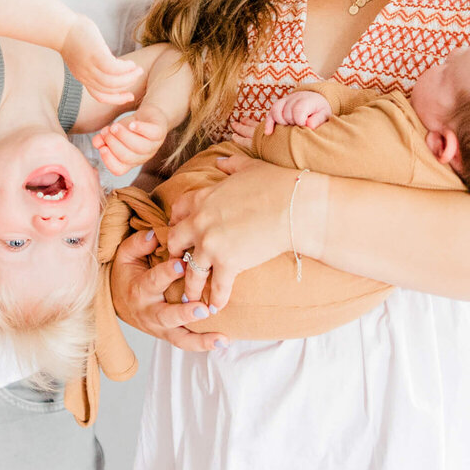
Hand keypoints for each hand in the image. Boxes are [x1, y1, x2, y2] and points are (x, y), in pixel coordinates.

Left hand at [61, 15, 141, 104]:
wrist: (59, 27)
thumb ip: (96, 61)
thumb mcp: (83, 55)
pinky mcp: (95, 55)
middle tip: (138, 75)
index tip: (130, 96)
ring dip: (129, 78)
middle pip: (109, 90)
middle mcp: (86, 75)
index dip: (116, 99)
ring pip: (113, 82)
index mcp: (83, 76)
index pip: (100, 96)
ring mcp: (90, 66)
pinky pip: (114, 69)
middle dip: (127, 85)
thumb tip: (111, 59)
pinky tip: (131, 63)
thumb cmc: (72, 36)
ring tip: (138, 69)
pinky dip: (125, 69)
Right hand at [91, 108, 166, 175]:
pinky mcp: (160, 132)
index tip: (102, 148)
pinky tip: (132, 124)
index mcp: (130, 161)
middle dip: (113, 144)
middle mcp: (142, 156)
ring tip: (114, 126)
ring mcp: (153, 145)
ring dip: (124, 136)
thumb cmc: (130, 128)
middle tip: (105, 131)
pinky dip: (142, 129)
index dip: (109, 161)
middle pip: (128, 157)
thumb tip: (96, 142)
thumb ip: (103, 139)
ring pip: (140, 147)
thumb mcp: (114, 134)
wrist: (149, 116)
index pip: (119, 169)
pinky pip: (153, 134)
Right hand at [109, 229, 227, 352]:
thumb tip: (156, 236)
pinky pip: (186, 343)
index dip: (167, 272)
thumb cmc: (127, 274)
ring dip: (200, 339)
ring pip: (179, 337)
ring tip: (221, 338)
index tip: (182, 264)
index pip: (154, 280)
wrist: (118, 302)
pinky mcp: (169, 335)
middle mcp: (149, 311)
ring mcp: (160, 327)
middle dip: (185, 314)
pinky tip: (223, 342)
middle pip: (167, 316)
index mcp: (139, 289)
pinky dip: (204, 345)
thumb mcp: (126, 255)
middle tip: (203, 309)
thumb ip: (139, 243)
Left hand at [167, 155, 306, 306]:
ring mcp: (211, 244)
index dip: (177, 222)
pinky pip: (217, 287)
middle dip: (175, 253)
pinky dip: (217, 299)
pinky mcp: (228, 263)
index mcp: (203, 197)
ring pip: (190, 270)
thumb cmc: (276, 184)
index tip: (180, 231)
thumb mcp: (247, 168)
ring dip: (190, 285)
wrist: (295, 206)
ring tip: (190, 296)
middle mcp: (200, 221)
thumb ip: (229, 166)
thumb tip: (220, 161)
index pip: (178, 210)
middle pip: (174, 241)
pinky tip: (217, 307)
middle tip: (179, 264)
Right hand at [264, 90, 331, 133]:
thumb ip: (318, 120)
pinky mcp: (279, 105)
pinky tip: (268, 132)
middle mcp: (294, 98)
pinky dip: (269, 123)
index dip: (300, 122)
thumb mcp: (324, 114)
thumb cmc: (320, 109)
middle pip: (286, 113)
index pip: (297, 111)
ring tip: (290, 127)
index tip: (305, 125)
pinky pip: (270, 113)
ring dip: (281, 123)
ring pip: (276, 112)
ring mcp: (285, 101)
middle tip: (300, 126)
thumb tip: (309, 126)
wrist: (315, 99)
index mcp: (306, 100)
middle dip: (292, 123)